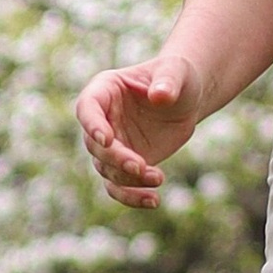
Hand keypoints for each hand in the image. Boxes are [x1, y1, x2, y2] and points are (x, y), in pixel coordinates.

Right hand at [76, 50, 203, 208]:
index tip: (106, 140)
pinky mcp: (124, 165)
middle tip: (140, 166)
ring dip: (129, 179)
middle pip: (95, 146)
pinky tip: (153, 201)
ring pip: (107, 170)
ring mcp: (111, 145)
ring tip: (158, 178)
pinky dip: (132, 198)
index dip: (92, 125)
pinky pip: (118, 187)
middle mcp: (101, 120)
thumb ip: (167, 80)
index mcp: (104, 90)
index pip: (87, 108)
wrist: (186, 99)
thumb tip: (160, 96)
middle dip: (116, 158)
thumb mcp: (176, 71)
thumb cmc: (177, 77)